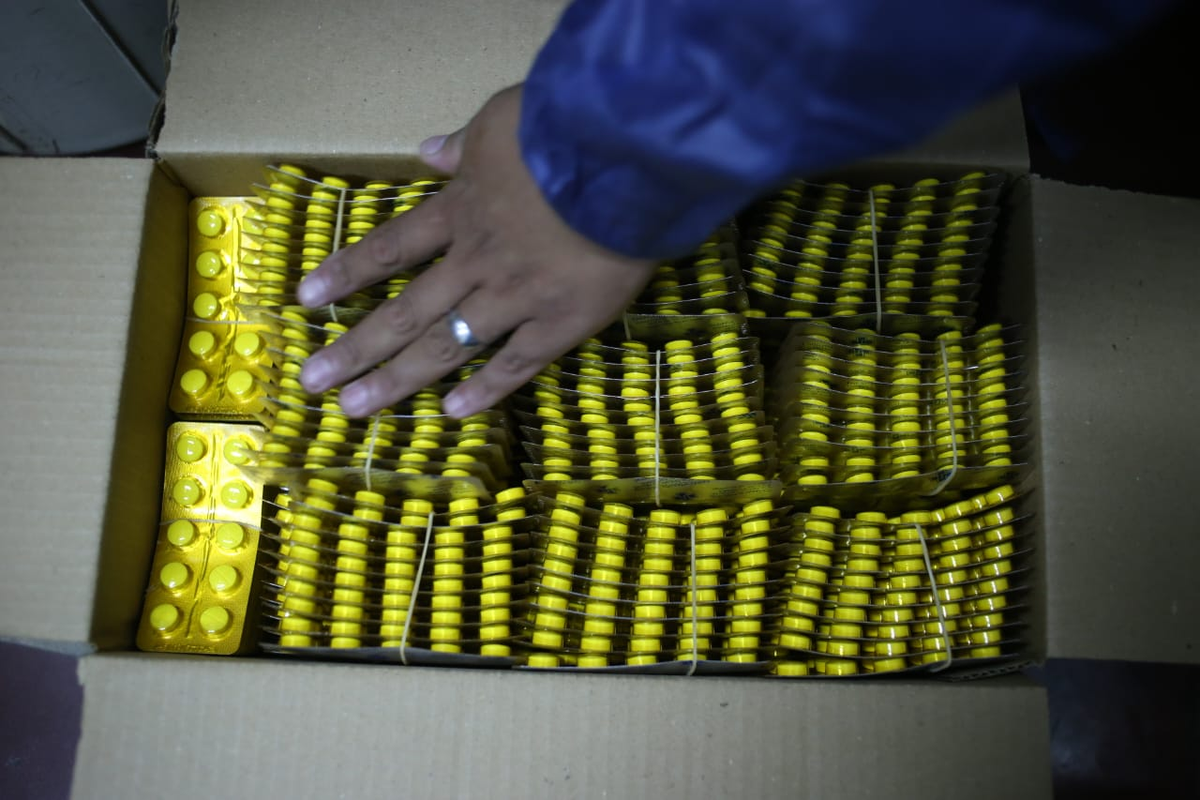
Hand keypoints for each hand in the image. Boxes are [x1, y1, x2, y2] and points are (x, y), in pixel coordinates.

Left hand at [296, 84, 657, 417]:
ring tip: (355, 409)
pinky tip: (451, 414)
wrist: (623, 160)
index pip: (391, 248)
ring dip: (397, 379)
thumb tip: (427, 151)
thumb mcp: (502, 119)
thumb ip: (465, 144)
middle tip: (313, 383)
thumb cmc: (564, 128)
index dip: (348, 274)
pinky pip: (516, 363)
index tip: (305, 300)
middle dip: (355, 349)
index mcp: (462, 211)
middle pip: (404, 311)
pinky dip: (485, 390)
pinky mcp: (560, 323)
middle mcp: (475, 263)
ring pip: (445, 347)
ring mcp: (515, 299)